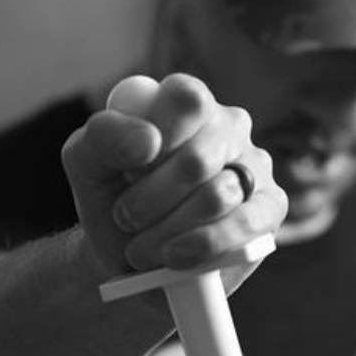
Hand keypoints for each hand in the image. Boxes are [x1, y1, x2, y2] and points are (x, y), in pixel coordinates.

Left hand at [61, 73, 286, 289]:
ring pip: (217, 196)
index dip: (157, 138)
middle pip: (198, 158)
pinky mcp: (270, 209)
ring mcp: (253, 166)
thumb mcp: (86, 162)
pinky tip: (173, 257)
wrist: (125, 255)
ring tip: (140, 247)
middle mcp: (226, 127)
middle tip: (124, 217)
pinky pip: (244, 225)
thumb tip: (148, 141)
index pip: (186, 99)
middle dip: (149, 199)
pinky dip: (200, 245)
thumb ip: (102, 137)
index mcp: (184, 105)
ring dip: (166, 230)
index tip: (128, 170)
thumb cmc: (109, 198)